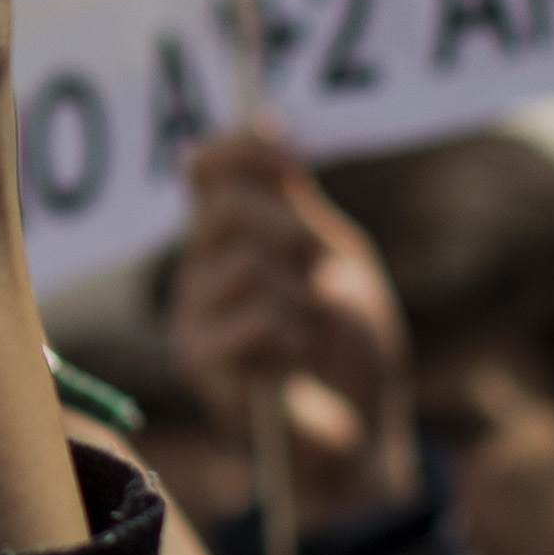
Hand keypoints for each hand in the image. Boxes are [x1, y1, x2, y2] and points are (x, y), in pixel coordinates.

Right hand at [171, 132, 417, 523]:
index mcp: (230, 240)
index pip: (209, 169)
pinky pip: (254, 317)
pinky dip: (295, 337)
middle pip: (225, 207)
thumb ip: (295, 199)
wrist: (360, 433)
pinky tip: (295, 364)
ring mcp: (193, 317)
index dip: (240, 149)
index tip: (288, 153)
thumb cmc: (350, 349)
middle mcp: (199, 271)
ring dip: (303, 297)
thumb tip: (265, 120)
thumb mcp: (335, 256)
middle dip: (291, 230)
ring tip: (311, 334)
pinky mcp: (198, 362)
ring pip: (247, 263)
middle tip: (320, 269)